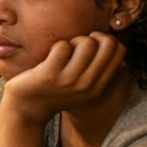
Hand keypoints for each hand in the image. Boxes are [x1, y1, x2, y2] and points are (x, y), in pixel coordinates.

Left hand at [2, 32, 125, 124]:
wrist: (25, 109)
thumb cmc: (54, 92)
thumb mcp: (83, 90)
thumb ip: (100, 75)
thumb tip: (121, 57)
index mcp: (98, 86)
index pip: (120, 52)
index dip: (107, 40)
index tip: (92, 44)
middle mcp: (87, 84)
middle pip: (108, 45)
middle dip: (93, 37)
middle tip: (77, 45)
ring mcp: (68, 80)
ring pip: (87, 43)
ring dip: (74, 41)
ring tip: (64, 51)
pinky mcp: (49, 74)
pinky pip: (62, 46)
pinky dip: (56, 46)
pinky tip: (50, 56)